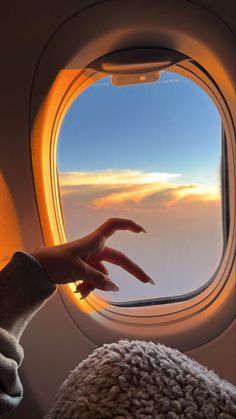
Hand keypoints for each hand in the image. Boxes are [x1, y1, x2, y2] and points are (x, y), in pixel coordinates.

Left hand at [30, 218, 153, 298]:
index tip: (142, 232)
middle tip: (148, 282)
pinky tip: (79, 293)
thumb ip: (98, 280)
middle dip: (132, 271)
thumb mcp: (78, 271)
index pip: (114, 226)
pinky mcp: (84, 269)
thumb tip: (114, 287)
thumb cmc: (56, 262)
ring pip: (103, 275)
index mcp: (94, 242)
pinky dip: (89, 287)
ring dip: (96, 285)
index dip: (129, 225)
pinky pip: (94, 280)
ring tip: (80, 291)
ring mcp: (90, 260)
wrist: (36, 268)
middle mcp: (95, 249)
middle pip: (118, 259)